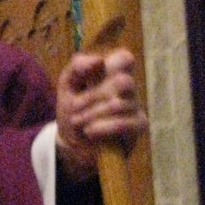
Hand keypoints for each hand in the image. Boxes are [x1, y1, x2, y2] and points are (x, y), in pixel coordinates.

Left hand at [54, 49, 147, 183]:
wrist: (72, 145)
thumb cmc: (72, 110)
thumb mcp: (66, 85)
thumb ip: (77, 66)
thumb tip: (98, 60)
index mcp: (111, 74)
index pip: (125, 59)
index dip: (116, 61)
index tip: (98, 71)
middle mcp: (127, 89)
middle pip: (124, 81)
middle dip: (93, 97)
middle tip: (75, 107)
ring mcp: (135, 107)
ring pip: (119, 105)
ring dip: (92, 115)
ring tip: (78, 122)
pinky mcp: (138, 126)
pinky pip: (125, 123)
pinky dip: (103, 128)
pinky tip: (90, 131)